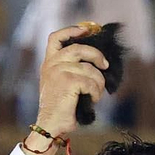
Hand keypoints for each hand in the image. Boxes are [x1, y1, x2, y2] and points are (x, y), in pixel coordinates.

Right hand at [34, 24, 108, 140]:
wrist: (50, 125)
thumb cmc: (60, 107)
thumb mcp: (61, 83)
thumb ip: (70, 68)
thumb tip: (96, 59)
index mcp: (49, 62)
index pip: (55, 38)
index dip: (71, 30)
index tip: (86, 29)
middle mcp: (52, 64)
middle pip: (80, 47)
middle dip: (97, 55)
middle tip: (105, 65)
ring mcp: (59, 71)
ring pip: (90, 69)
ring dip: (98, 82)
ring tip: (95, 93)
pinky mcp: (68, 81)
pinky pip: (91, 82)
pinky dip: (96, 92)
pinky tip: (93, 99)